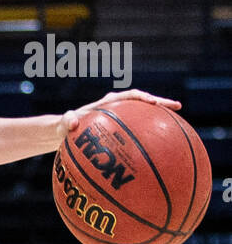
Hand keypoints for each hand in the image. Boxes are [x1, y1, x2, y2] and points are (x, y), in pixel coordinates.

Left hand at [56, 89, 180, 142]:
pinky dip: (150, 135)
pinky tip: (162, 148)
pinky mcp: (122, 129)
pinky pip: (140, 130)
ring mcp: (122, 118)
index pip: (129, 95)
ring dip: (160, 118)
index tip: (153, 103)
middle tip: (177, 107)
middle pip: (144, 101)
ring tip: (180, 126)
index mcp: (108, 102)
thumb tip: (73, 124)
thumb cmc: (65, 127)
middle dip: (160, 103)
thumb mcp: (64, 123)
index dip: (143, 98)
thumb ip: (67, 121)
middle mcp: (118, 106)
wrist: (65, 133)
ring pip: (145, 115)